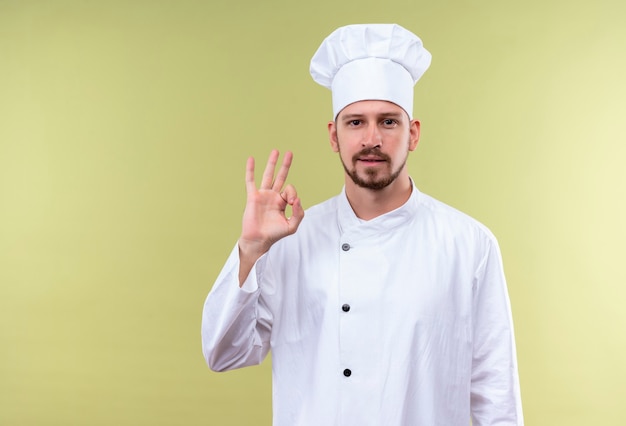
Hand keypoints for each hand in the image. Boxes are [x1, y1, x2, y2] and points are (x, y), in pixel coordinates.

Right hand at [238, 150, 303, 278]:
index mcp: (282, 202)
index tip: (292, 203)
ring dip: (272, 163)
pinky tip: (251, 159)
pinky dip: (251, 170)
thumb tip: (297, 200)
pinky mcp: (253, 196)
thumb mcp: (292, 226)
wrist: (259, 239)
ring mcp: (262, 195)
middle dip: (285, 165)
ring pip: (268, 175)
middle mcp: (273, 196)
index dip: (293, 194)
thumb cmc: (275, 234)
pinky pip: (251, 181)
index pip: (290, 190)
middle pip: (280, 177)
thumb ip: (299, 213)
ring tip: (276, 151)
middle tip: (290, 153)